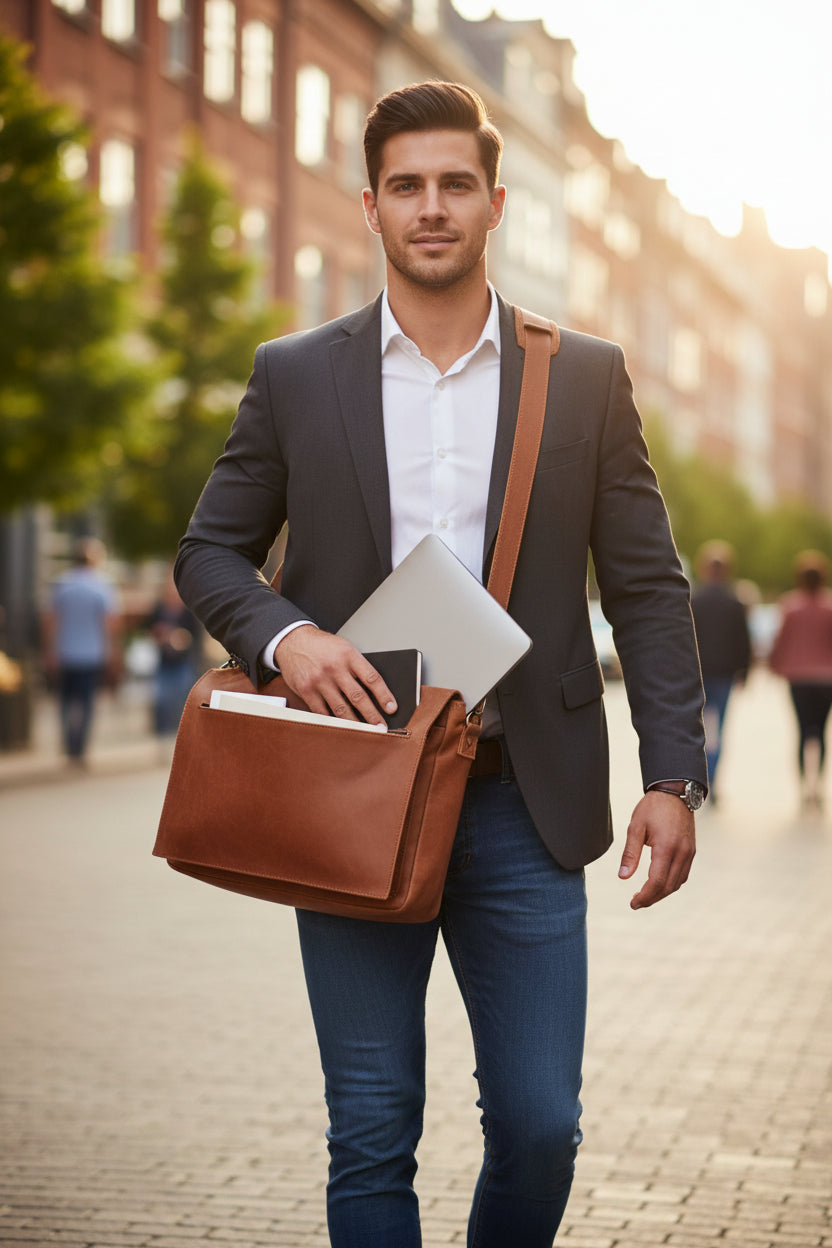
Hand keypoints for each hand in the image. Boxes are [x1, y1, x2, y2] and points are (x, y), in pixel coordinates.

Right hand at [275, 625, 396, 726]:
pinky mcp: (305, 690)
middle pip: (358, 697)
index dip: (384, 695)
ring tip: (364, 732)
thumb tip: (374, 692)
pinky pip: (322, 711)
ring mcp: (319, 680)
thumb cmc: (322, 646)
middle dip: (372, 715)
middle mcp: (334, 667)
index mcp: (348, 655)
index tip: (392, 708)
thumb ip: (357, 667)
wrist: (292, 640)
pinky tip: (341, 728)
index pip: (372, 678)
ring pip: (340, 708)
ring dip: (354, 723)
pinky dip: (333, 721)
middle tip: (381, 728)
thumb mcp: (344, 648)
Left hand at [618, 790, 695, 909]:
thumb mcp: (636, 827)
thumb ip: (630, 853)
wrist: (676, 792)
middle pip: (668, 887)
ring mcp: (689, 853)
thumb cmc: (652, 808)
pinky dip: (671, 884)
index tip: (633, 903)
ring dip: (662, 893)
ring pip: (677, 883)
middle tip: (636, 902)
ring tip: (645, 895)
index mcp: (666, 847)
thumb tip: (623, 877)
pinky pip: (683, 875)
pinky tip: (659, 884)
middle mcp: (682, 853)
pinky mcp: (691, 851)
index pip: (657, 881)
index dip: (645, 896)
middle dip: (652, 898)